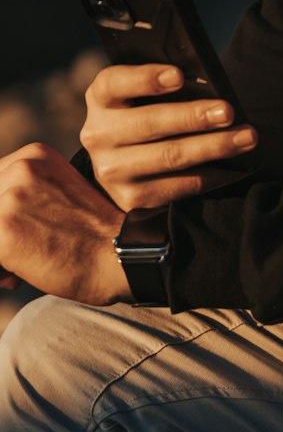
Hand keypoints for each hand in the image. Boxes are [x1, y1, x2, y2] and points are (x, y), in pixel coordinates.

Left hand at [0, 143, 130, 304]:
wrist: (121, 255)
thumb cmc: (93, 233)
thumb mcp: (58, 193)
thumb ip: (23, 192)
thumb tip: (0, 218)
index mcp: (36, 154)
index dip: (2, 211)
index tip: (20, 229)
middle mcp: (22, 167)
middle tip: (15, 253)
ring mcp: (12, 196)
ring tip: (16, 268)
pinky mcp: (3, 228)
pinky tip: (17, 276)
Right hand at [80, 64, 257, 210]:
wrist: (124, 163)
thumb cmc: (148, 113)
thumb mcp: (145, 94)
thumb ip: (168, 86)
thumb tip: (211, 87)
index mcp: (103, 98)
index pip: (114, 82)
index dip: (146, 78)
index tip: (179, 76)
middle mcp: (99, 134)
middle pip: (149, 123)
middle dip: (193, 117)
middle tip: (228, 112)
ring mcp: (112, 170)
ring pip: (169, 156)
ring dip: (213, 146)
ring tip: (246, 138)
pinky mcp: (131, 199)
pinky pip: (179, 187)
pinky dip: (212, 175)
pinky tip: (234, 167)